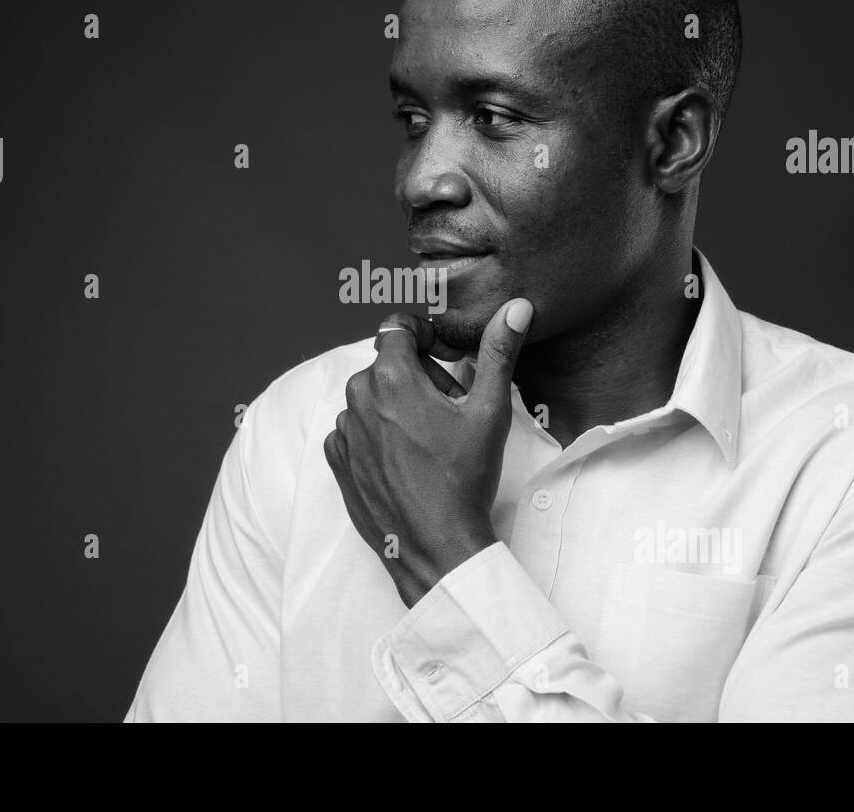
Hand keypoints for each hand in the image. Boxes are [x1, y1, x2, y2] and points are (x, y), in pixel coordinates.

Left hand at [324, 298, 533, 606]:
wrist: (436, 547)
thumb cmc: (463, 479)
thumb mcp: (489, 412)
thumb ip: (498, 352)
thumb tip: (516, 307)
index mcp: (391, 377)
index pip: (397, 328)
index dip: (424, 337)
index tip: (444, 357)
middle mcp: (357, 399)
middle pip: (388, 365)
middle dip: (418, 377)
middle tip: (450, 410)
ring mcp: (344, 433)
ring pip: (371, 399)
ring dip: (397, 407)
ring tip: (429, 442)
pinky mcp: (337, 462)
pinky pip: (355, 430)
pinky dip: (377, 436)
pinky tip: (406, 461)